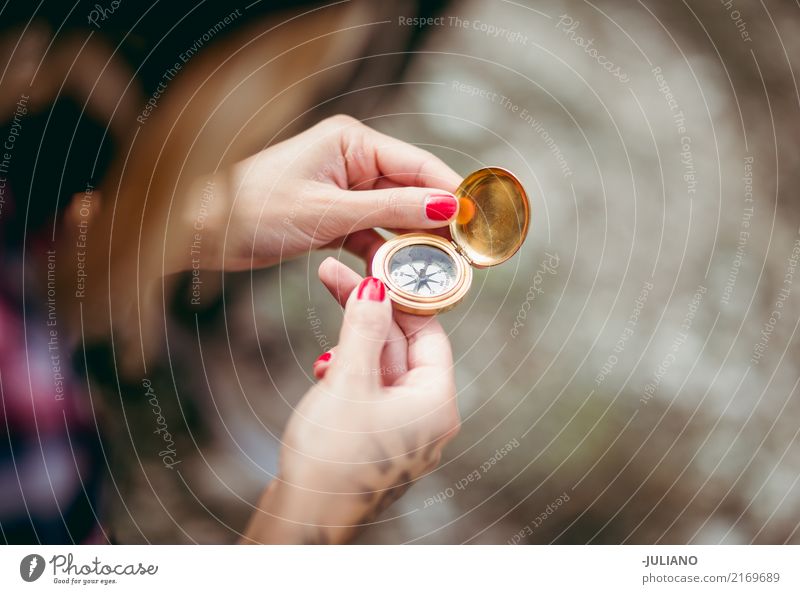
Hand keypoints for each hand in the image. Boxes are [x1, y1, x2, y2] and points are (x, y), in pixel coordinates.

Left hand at [201, 114, 461, 270]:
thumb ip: (390, 210)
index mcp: (352, 142)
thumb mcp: (328, 211)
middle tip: (465, 256)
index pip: (417, 165)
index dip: (451, 193)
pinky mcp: (335, 217)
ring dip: (412, 244)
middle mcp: (353, 161)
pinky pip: (372, 235)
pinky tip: (400, 276)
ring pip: (393, 218)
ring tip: (439, 271)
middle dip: (436, 224)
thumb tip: (446, 207)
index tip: (478, 221)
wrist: (203, 230)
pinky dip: (384, 255)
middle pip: (410, 192)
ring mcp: (344, 190)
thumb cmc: (255, 209)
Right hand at [241, 266, 459, 543]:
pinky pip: (368, 391)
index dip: (400, 298)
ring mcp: (400, 429)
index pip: (428, 333)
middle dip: (367, 314)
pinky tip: (325, 370)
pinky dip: (348, 373)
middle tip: (334, 276)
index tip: (373, 270)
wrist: (303, 520)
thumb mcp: (348, 381)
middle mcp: (426, 416)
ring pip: (381, 367)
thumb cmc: (331, 458)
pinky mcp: (375, 438)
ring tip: (324, 335)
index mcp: (436, 403)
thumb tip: (376, 288)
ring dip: (353, 343)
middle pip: (401, 347)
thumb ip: (363, 329)